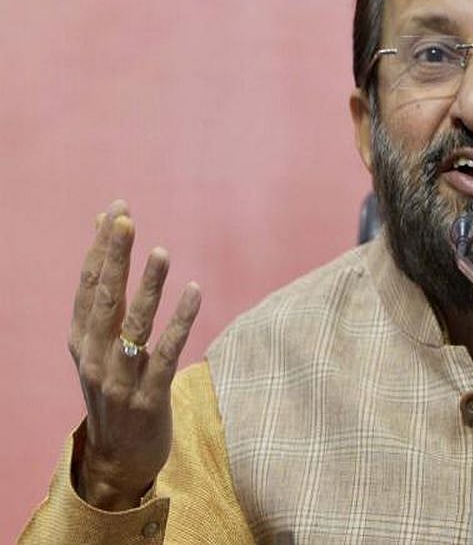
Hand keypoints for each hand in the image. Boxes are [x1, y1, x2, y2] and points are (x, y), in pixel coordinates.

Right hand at [69, 200, 200, 509]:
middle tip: (126, 220)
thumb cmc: (116, 388)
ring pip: (134, 326)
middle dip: (114, 258)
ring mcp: (120, 380)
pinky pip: (166, 355)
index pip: (88, 285)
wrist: (120, 459)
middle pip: (104, 299)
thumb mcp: (101, 345)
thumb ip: (104, 296)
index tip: (116, 210)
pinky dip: (180, 323)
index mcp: (81, 340)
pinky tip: (194, 292)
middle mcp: (95, 357)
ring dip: (148, 287)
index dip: (101, 247)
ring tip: (161, 252)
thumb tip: (102, 233)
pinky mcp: (149, 399)